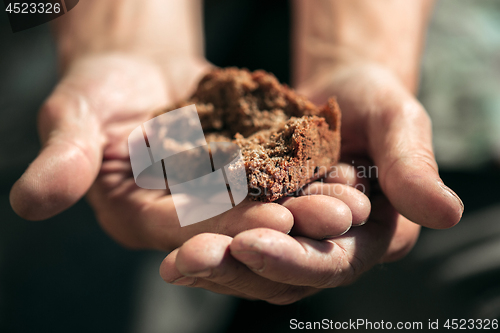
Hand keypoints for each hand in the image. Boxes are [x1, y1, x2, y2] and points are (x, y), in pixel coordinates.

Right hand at [9, 53, 366, 251]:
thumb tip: (31, 203)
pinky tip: (346, 167)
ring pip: (267, 205)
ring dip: (310, 203)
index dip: (228, 224)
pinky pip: (280, 175)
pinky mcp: (243, 172)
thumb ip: (63, 158)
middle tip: (335, 218)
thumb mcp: (74, 116)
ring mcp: (217, 197)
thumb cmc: (97, 90)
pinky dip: (311, 173)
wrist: (136, 69)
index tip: (274, 217)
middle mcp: (182, 217)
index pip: (185, 229)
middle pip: (236, 225)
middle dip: (286, 223)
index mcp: (138, 216)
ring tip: (353, 198)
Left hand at [158, 61, 463, 303]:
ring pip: (254, 269)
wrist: (334, 94)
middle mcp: (331, 248)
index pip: (333, 262)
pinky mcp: (264, 226)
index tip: (249, 245)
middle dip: (239, 270)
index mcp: (372, 235)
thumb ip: (413, 167)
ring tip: (175, 264)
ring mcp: (295, 241)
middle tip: (191, 261)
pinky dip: (206, 248)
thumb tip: (447, 214)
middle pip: (285, 276)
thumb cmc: (372, 103)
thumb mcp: (398, 123)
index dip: (293, 258)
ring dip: (214, 268)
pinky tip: (172, 248)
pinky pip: (234, 245)